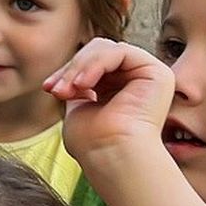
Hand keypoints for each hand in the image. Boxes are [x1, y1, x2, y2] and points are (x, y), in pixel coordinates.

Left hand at [47, 38, 175, 167]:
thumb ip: (79, 86)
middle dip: (71, 68)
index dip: (67, 71)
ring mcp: (149, 75)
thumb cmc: (93, 143)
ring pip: (104, 49)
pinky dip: (95, 64)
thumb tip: (66, 74)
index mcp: (120, 88)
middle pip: (96, 51)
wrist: (112, 156)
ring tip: (67, 91)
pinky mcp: (157, 73)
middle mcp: (137, 80)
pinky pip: (119, 52)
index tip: (48, 88)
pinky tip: (83, 84)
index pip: (90, 63)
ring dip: (79, 67)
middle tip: (56, 91)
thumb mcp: (79, 106)